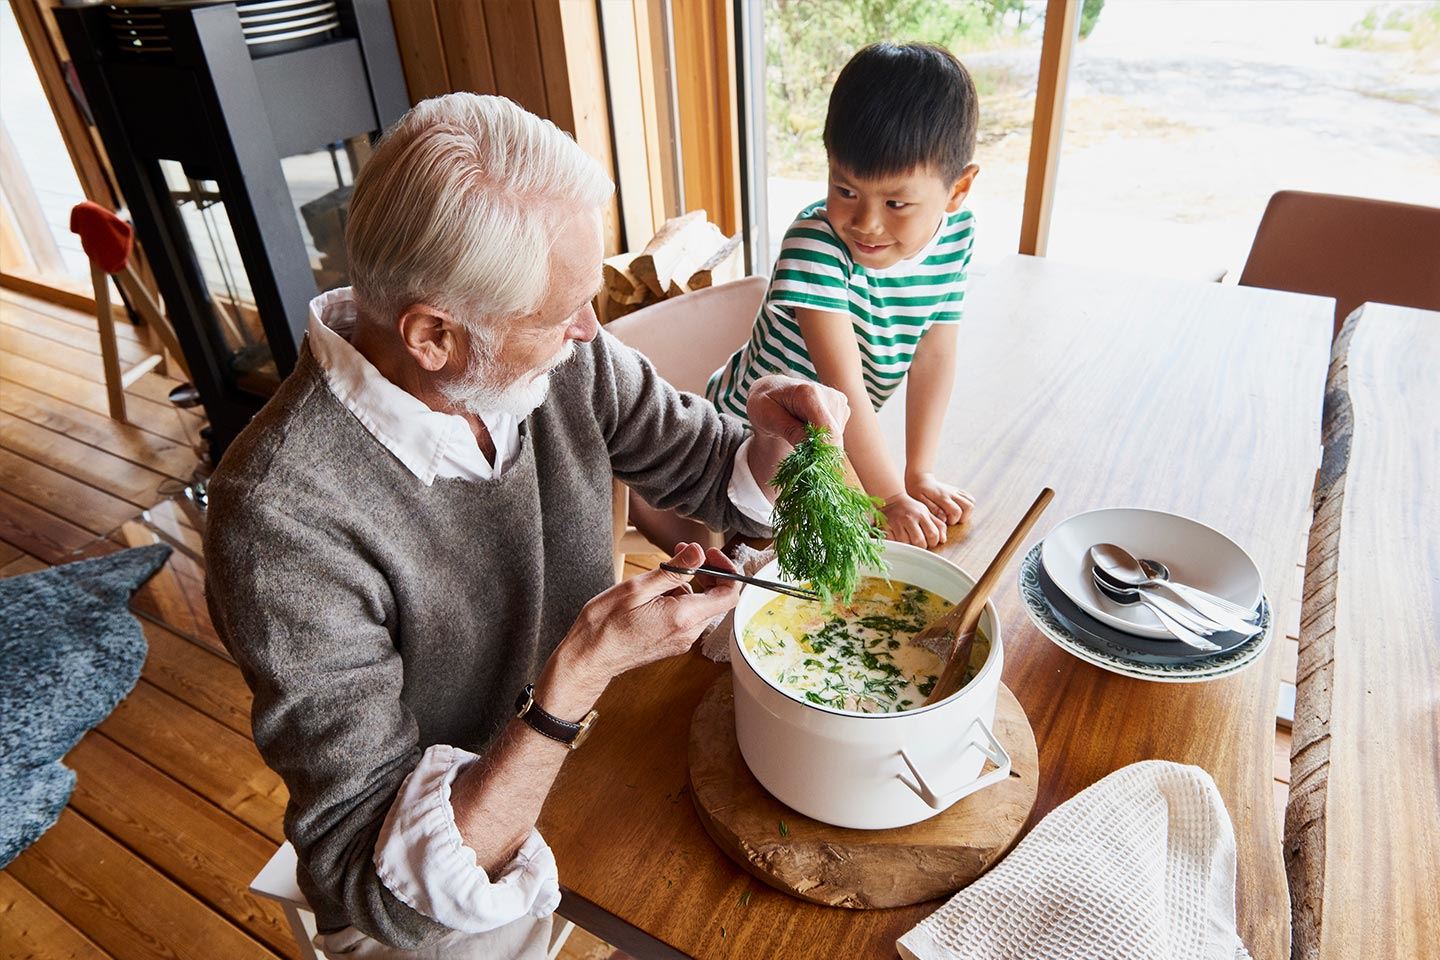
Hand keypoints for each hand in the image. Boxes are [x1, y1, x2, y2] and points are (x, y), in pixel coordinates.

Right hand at [541, 543, 740, 712]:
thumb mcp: (638, 587)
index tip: (710, 555)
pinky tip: (654, 595)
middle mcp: (688, 633)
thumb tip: (698, 553)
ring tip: (657, 578)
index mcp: (683, 618)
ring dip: (687, 586)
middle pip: (716, 600)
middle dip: (704, 573)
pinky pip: (686, 617)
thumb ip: (674, 570)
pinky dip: (678, 600)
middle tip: (681, 554)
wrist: (589, 657)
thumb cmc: (606, 624)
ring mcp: (681, 641)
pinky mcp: (672, 643)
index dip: (726, 570)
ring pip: (699, 607)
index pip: (729, 595)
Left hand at [745, 375, 849, 446]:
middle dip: (816, 449)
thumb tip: (810, 446)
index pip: (827, 429)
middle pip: (833, 437)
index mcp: (809, 393)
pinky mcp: (843, 410)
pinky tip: (807, 429)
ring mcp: (839, 402)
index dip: (821, 450)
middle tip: (794, 447)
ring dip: (818, 444)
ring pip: (836, 438)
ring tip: (797, 433)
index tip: (807, 463)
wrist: (773, 391)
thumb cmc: (765, 403)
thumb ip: (789, 430)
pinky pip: (836, 435)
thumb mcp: (766, 416)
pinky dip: (823, 439)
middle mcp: (829, 395)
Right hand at [880, 493, 945, 547]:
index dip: (933, 542)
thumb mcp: (926, 513)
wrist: (892, 499)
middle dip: (921, 546)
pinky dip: (897, 543)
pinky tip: (898, 538)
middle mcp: (909, 518)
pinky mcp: (886, 527)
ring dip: (908, 545)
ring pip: (906, 544)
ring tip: (908, 539)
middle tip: (918, 543)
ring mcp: (897, 523)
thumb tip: (943, 540)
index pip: (933, 534)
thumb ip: (937, 525)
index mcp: (922, 514)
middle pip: (920, 542)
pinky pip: (894, 542)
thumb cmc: (911, 509)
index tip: (929, 541)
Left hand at [906, 473, 974, 526]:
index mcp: (942, 497)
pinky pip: (969, 498)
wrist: (920, 479)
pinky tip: (958, 508)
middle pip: (969, 506)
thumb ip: (933, 510)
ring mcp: (955, 491)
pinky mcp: (957, 491)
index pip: (956, 511)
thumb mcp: (921, 502)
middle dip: (963, 517)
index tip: (945, 521)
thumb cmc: (918, 492)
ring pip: (971, 502)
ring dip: (966, 512)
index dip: (953, 520)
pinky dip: (967, 505)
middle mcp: (951, 493)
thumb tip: (944, 519)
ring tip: (956, 515)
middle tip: (952, 519)